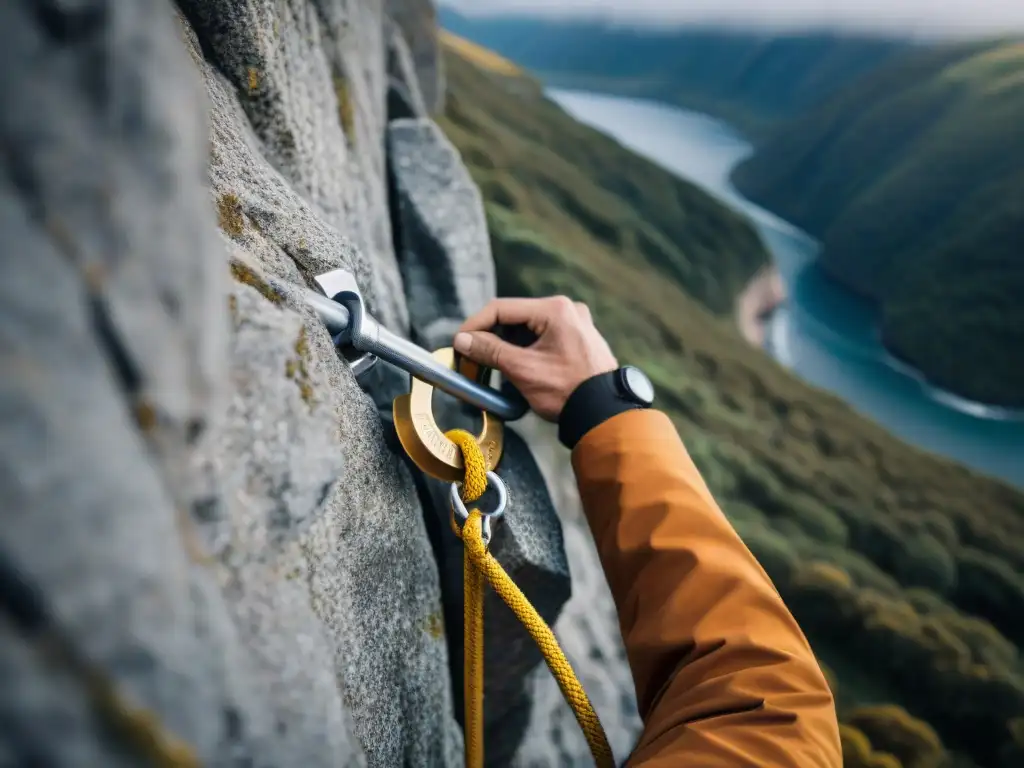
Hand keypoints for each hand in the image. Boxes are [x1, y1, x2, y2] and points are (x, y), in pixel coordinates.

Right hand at [454, 296, 617, 421]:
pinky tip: (514, 367)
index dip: (475, 325)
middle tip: (471, 356)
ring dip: (506, 344)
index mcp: (554, 309)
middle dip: (491, 336)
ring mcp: (575, 323)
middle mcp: (566, 309)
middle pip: (515, 317)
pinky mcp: (578, 338)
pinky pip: (542, 337)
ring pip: (527, 328)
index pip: (502, 308)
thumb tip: (462, 340)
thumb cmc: (567, 391)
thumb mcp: (523, 370)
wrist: (605, 413)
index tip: (458, 342)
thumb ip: (490, 351)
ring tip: (491, 365)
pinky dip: (524, 349)